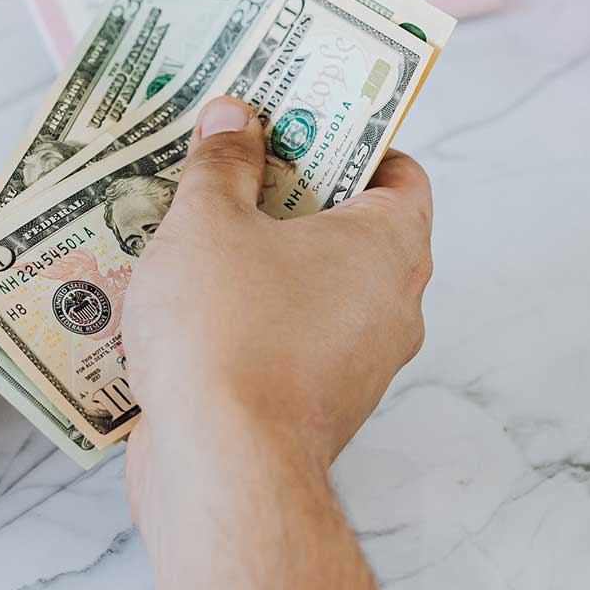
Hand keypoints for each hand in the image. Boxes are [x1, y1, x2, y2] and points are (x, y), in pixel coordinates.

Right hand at [120, 97, 433, 501]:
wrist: (223, 471)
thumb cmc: (226, 331)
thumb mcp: (208, 223)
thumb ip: (223, 163)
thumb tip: (234, 118)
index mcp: (390, 245)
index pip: (400, 171)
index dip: (351, 139)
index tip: (296, 122)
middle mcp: (393, 305)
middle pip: (353, 226)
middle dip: (291, 194)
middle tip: (232, 162)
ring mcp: (359, 364)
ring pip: (317, 288)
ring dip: (265, 259)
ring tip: (195, 227)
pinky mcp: (317, 408)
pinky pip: (291, 340)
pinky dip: (253, 317)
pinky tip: (188, 302)